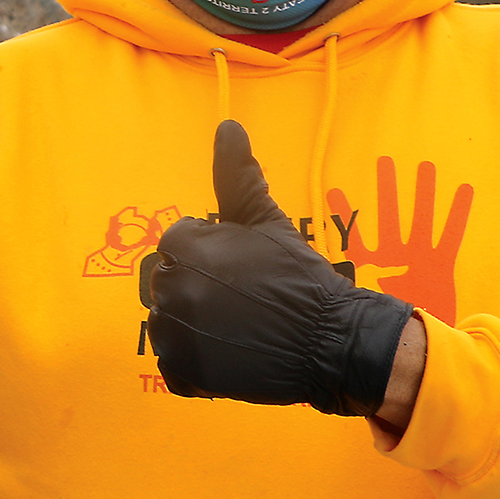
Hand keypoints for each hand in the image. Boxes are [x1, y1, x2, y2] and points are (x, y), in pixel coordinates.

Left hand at [139, 121, 416, 415]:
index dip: (209, 256)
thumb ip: (238, 175)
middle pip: (168, 284)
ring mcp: (177, 333)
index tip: (239, 270)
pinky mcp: (186, 373)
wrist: (333, 340)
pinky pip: (172, 365)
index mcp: (184, 246)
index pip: (175, 246)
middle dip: (199, 289)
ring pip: (167, 323)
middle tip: (241, 301)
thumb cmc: (299, 277)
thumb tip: (228, 125)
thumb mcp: (267, 220)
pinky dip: (194, 364)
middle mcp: (174, 288)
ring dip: (194, 327)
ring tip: (236, 327)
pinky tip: (227, 354)